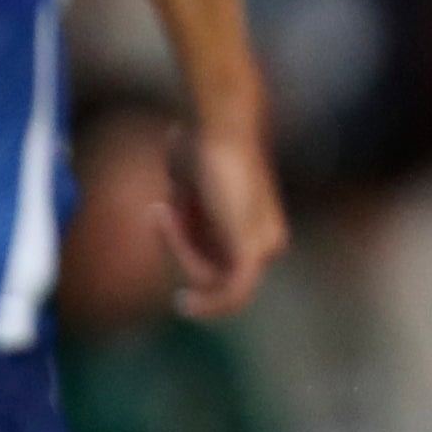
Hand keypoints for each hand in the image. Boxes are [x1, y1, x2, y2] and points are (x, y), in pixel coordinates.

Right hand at [163, 112, 288, 319]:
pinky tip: (187, 303)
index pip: (214, 262)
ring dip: (182, 250)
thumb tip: (166, 218)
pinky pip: (233, 293)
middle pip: (213, 274)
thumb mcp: (189, 193)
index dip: (182, 246)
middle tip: (161, 208)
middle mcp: (270, 243)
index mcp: (257, 232)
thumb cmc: (203, 150)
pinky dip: (211, 303)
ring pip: (213, 278)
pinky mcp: (255, 250)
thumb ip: (186, 220)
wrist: (222, 128)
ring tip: (168, 208)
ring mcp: (267, 248)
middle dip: (181, 247)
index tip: (161, 211)